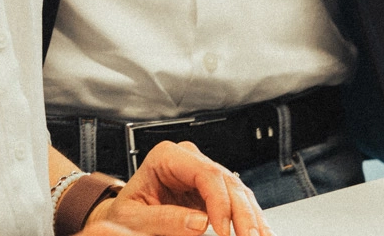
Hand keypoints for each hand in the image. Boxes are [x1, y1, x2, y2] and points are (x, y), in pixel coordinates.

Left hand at [87, 140, 270, 235]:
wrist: (123, 217)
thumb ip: (162, 219)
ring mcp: (203, 174)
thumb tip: (198, 222)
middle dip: (243, 213)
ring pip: (238, 191)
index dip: (221, 203)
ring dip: (252, 217)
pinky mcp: (213, 192)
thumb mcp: (133, 218)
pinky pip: (238, 202)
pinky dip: (250, 219)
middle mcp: (189, 160)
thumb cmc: (126, 213)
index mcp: (167, 156)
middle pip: (227, 182)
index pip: (206, 174)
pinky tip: (260, 232)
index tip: (224, 231)